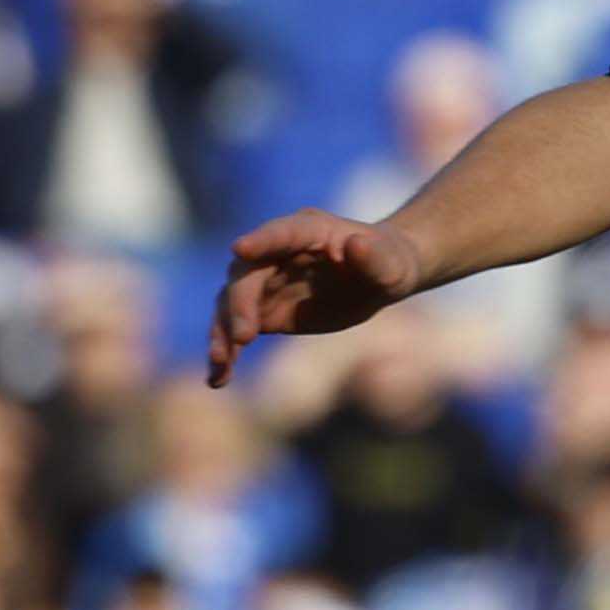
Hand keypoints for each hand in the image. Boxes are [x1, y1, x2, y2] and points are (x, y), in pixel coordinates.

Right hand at [206, 211, 423, 383]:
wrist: (378, 278)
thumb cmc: (388, 263)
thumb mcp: (390, 263)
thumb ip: (374, 257)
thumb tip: (356, 245)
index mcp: (309, 230)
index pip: (281, 233)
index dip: (261, 241)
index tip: (239, 249)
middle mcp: (276, 253)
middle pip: (246, 275)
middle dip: (239, 304)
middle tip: (244, 338)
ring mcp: (265, 282)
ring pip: (230, 304)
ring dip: (222, 332)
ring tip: (220, 365)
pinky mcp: (263, 310)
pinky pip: (235, 329)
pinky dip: (226, 352)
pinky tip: (218, 378)